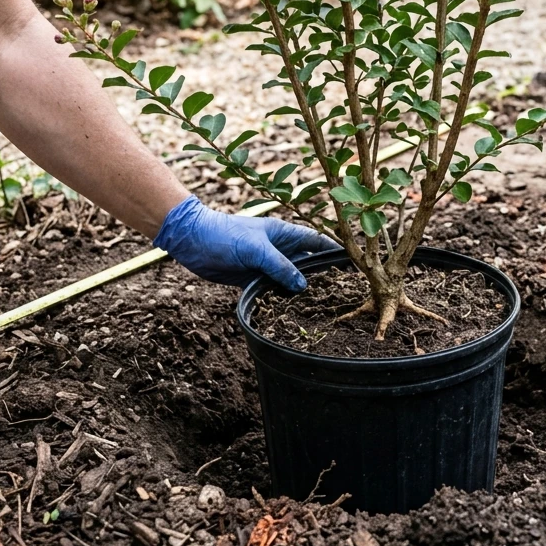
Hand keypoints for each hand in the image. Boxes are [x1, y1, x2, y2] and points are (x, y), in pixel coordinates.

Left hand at [153, 196, 340, 289]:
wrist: (191, 241)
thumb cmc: (224, 235)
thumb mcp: (255, 249)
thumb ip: (280, 266)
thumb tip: (302, 285)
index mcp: (285, 234)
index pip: (318, 242)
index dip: (335, 252)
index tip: (353, 264)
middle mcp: (279, 249)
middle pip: (308, 263)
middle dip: (323, 276)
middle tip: (342, 292)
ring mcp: (267, 265)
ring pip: (292, 279)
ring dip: (302, 291)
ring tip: (322, 306)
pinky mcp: (254, 279)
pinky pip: (274, 290)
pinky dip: (282, 299)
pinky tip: (292, 311)